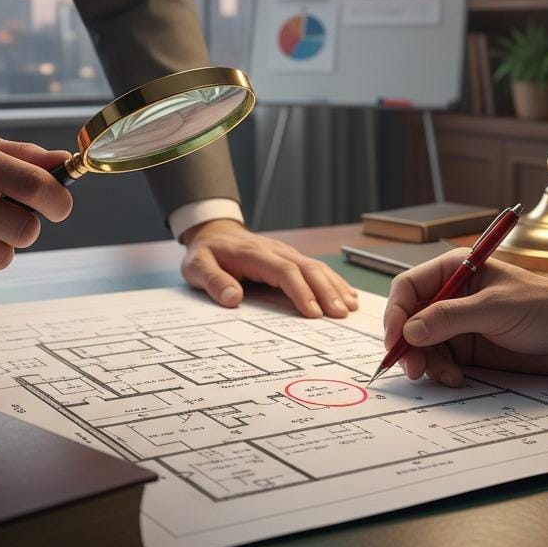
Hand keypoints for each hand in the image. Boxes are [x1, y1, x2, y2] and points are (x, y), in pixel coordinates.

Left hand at [178, 219, 357, 317]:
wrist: (213, 232)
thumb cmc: (206, 254)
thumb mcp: (197, 267)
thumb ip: (213, 281)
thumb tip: (233, 298)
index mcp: (253, 253)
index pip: (282, 270)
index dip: (300, 290)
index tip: (312, 312)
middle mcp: (275, 250)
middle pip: (306, 268)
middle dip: (325, 291)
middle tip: (340, 314)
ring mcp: (285, 252)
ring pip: (315, 266)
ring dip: (334, 286)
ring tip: (350, 308)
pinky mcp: (291, 258)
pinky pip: (316, 268)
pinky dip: (334, 281)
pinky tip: (348, 295)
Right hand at [381, 249, 547, 385]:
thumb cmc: (545, 307)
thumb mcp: (497, 308)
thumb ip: (452, 317)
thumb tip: (410, 330)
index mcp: (455, 270)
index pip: (409, 288)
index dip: (396, 312)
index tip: (395, 339)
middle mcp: (450, 296)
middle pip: (409, 319)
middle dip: (407, 344)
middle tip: (413, 368)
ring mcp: (457, 324)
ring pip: (421, 344)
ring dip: (425, 362)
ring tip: (444, 376)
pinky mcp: (467, 348)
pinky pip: (439, 360)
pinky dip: (441, 371)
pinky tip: (456, 378)